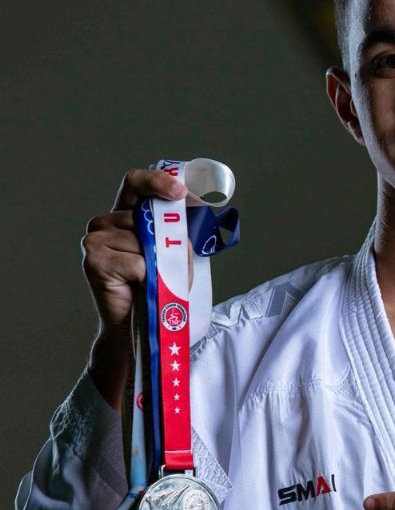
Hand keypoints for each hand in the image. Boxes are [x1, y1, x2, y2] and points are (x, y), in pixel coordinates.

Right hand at [82, 169, 187, 408]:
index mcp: (123, 215)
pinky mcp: (94, 260)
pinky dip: (147, 277)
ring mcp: (95, 240)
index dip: (157, 181)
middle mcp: (104, 224)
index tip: (180, 192)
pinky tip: (138, 287)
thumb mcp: (173, 256)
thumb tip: (186, 220)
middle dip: (169, 243)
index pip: (135, 183)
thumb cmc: (157, 291)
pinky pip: (137, 262)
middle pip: (147, 219)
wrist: (137, 328)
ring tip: (152, 282)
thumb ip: (176, 234)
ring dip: (159, 265)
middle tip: (171, 269)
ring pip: (144, 242)